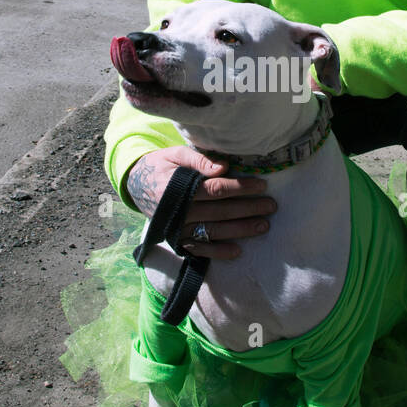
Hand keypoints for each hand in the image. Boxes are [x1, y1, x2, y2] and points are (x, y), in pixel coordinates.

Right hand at [126, 146, 275, 259]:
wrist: (135, 185)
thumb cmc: (161, 165)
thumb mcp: (175, 154)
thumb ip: (198, 159)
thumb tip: (223, 167)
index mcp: (179, 187)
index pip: (216, 189)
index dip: (240, 188)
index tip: (262, 185)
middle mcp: (179, 210)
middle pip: (220, 211)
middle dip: (248, 209)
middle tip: (271, 206)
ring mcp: (178, 227)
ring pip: (213, 231)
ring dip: (240, 230)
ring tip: (263, 226)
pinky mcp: (176, 239)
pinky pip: (199, 249)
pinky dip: (218, 252)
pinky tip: (237, 251)